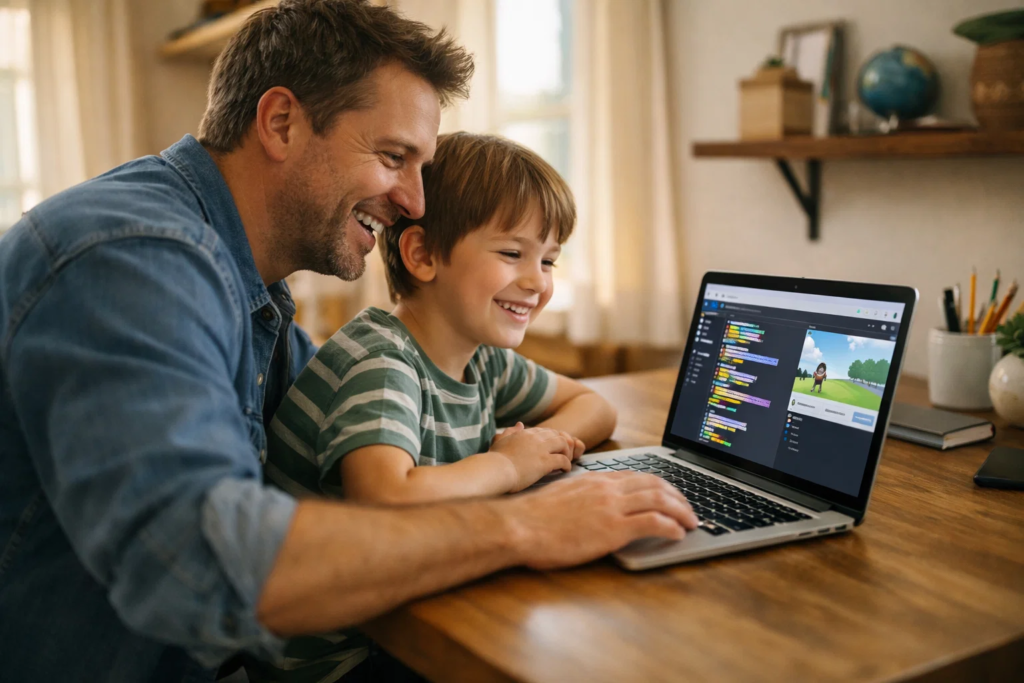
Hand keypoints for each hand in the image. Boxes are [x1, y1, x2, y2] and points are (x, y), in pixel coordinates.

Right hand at [489, 422, 574, 492]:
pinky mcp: (545, 462)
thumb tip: (520, 424)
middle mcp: (534, 438)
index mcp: (524, 434)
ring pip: (563, 443)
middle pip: (555, 434)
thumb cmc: (494, 460)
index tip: (551, 449)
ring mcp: (541, 449)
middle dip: (561, 444)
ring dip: (566, 452)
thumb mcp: (500, 441)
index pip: (543, 431)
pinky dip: (567, 464)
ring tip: (565, 461)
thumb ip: (510, 432)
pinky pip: (563, 459)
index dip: (550, 439)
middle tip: (561, 455)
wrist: (495, 470)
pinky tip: (565, 470)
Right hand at [497, 471, 699, 569]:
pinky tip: (678, 535)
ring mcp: (611, 507)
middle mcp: (607, 488)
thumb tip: (590, 505)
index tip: (669, 493)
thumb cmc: (532, 517)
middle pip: (655, 484)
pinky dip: (671, 527)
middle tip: (689, 508)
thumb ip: (581, 495)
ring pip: (659, 501)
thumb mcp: (560, 495)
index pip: (637, 475)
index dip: (659, 484)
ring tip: (691, 522)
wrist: (518, 526)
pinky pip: (653, 523)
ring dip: (681, 511)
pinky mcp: (613, 529)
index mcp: (595, 479)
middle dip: (677, 496)